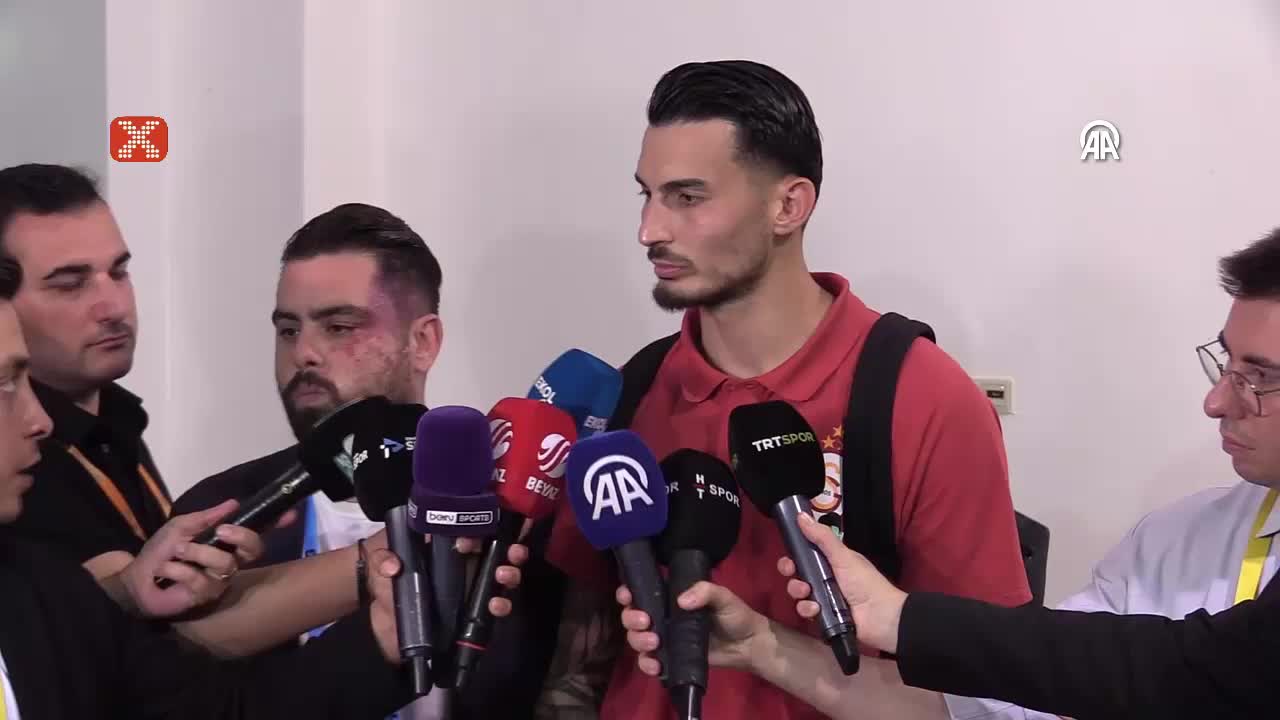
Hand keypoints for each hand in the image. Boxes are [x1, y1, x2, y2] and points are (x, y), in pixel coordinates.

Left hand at [121, 499, 263, 617]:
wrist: (136, 579)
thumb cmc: (160, 551)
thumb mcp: (181, 527)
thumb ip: (206, 517)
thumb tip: (234, 502)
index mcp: (226, 543)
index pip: (256, 533)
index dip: (275, 524)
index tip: (290, 515)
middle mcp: (229, 562)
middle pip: (254, 550)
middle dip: (242, 537)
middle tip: (221, 531)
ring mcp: (218, 581)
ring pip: (226, 564)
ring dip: (199, 553)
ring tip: (177, 551)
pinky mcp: (204, 598)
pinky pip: (201, 580)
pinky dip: (180, 570)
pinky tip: (166, 570)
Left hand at [368, 541, 528, 662]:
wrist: (380, 619)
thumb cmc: (384, 580)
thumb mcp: (379, 562)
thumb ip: (382, 559)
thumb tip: (394, 566)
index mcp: (447, 545)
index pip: (472, 530)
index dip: (480, 530)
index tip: (469, 541)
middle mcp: (465, 564)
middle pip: (498, 552)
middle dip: (510, 550)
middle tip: (512, 553)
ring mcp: (470, 589)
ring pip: (502, 578)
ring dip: (510, 574)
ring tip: (504, 575)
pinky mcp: (471, 614)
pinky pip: (493, 608)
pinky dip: (501, 605)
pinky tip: (496, 605)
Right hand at [618, 581, 771, 674]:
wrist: (748, 645)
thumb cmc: (735, 615)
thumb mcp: (723, 597)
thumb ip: (705, 591)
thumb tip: (682, 601)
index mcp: (671, 598)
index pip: (642, 592)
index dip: (628, 594)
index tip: (627, 597)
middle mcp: (663, 617)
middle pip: (633, 617)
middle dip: (632, 619)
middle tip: (646, 622)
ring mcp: (666, 639)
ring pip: (637, 639)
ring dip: (638, 641)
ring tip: (654, 643)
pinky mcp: (671, 660)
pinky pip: (650, 662)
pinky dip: (647, 664)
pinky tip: (655, 666)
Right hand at [779, 512, 906, 653]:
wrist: (881, 617)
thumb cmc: (865, 582)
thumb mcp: (843, 556)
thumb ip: (822, 537)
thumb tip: (801, 516)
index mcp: (831, 561)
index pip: (805, 555)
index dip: (794, 555)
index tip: (788, 555)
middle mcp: (825, 578)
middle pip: (797, 574)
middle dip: (791, 573)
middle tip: (793, 573)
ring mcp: (824, 598)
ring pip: (799, 593)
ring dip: (798, 592)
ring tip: (807, 593)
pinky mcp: (823, 617)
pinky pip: (806, 611)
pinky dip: (807, 610)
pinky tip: (816, 609)